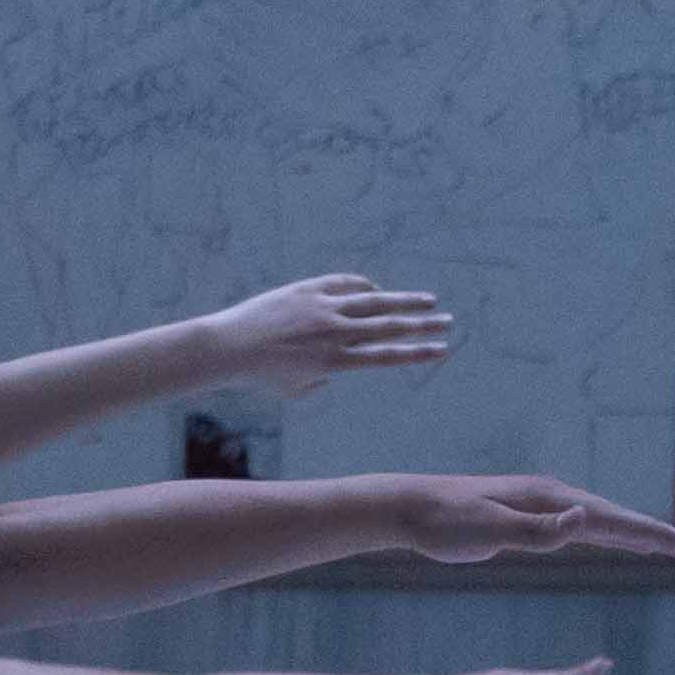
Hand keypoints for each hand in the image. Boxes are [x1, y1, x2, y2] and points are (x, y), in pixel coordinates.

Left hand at [207, 273, 455, 394]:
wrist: (226, 347)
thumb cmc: (257, 377)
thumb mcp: (295, 389)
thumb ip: (321, 380)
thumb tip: (333, 368)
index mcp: (334, 362)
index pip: (386, 356)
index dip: (417, 353)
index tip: (442, 350)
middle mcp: (333, 333)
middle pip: (389, 326)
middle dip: (423, 325)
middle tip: (449, 322)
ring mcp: (321, 308)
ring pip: (373, 301)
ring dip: (404, 300)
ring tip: (428, 300)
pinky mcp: (307, 290)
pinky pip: (343, 284)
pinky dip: (363, 286)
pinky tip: (375, 289)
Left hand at [381, 477, 674, 565]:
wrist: (407, 507)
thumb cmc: (444, 524)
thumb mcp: (488, 531)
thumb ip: (537, 531)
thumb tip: (583, 520)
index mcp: (549, 500)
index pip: (613, 522)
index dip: (654, 537)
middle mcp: (553, 497)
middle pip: (618, 519)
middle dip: (660, 537)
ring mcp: (543, 505)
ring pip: (604, 522)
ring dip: (640, 535)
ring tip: (674, 547)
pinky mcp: (530, 516)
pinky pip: (583, 528)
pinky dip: (611, 535)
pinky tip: (618, 540)